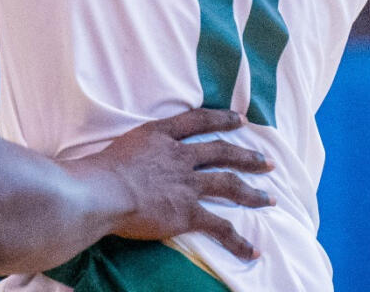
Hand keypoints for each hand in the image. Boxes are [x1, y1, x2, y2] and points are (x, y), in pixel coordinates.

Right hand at [71, 109, 273, 261]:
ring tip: (271, 198)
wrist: (101, 191)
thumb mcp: (120, 146)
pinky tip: (252, 250)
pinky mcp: (187, 212)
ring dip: (252, 193)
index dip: (221, 118)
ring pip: (228, 184)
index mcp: (161, 136)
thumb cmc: (98, 170)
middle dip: (247, 156)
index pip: (197, 121)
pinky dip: (237, 240)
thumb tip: (131, 158)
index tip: (240, 119)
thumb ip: (135, 150)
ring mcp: (187, 184)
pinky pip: (219, 227)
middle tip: (267, 161)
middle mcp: (179, 156)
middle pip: (221, 151)